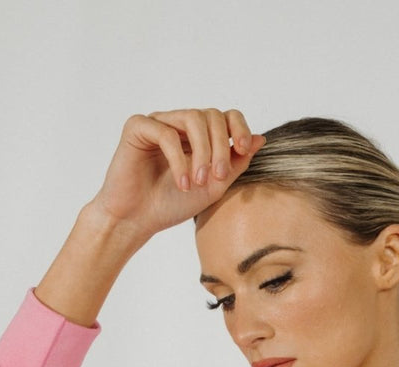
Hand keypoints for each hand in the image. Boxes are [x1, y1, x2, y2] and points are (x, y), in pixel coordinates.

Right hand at [90, 109, 266, 242]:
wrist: (138, 220)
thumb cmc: (172, 204)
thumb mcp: (214, 186)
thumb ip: (236, 164)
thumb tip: (261, 139)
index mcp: (199, 136)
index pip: (225, 116)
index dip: (239, 127)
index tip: (243, 149)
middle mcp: (179, 124)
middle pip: (212, 115)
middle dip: (220, 148)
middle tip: (218, 178)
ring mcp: (159, 122)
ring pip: (192, 118)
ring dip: (202, 151)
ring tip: (199, 181)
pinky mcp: (138, 127)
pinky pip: (166, 133)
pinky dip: (179, 159)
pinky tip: (182, 183)